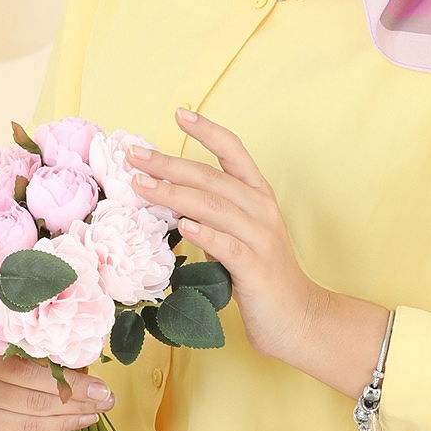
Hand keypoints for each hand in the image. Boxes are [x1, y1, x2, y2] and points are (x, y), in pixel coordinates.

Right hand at [0, 347, 115, 430]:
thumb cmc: (8, 348)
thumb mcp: (27, 343)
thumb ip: (52, 355)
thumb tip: (92, 372)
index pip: (38, 373)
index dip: (73, 383)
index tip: (101, 388)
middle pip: (36, 397)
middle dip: (77, 401)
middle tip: (105, 400)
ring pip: (32, 416)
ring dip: (69, 416)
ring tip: (95, 411)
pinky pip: (23, 430)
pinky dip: (53, 427)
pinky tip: (74, 421)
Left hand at [126, 110, 326, 360]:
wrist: (297, 318)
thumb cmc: (259, 273)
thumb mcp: (236, 233)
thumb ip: (210, 212)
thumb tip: (165, 194)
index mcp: (258, 194)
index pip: (233, 150)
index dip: (207, 129)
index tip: (179, 112)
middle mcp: (261, 208)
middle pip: (211, 176)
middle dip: (169, 163)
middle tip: (133, 154)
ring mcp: (260, 237)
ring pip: (213, 206)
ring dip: (174, 193)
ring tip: (141, 185)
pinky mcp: (255, 268)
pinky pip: (227, 245)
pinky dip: (204, 233)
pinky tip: (181, 225)